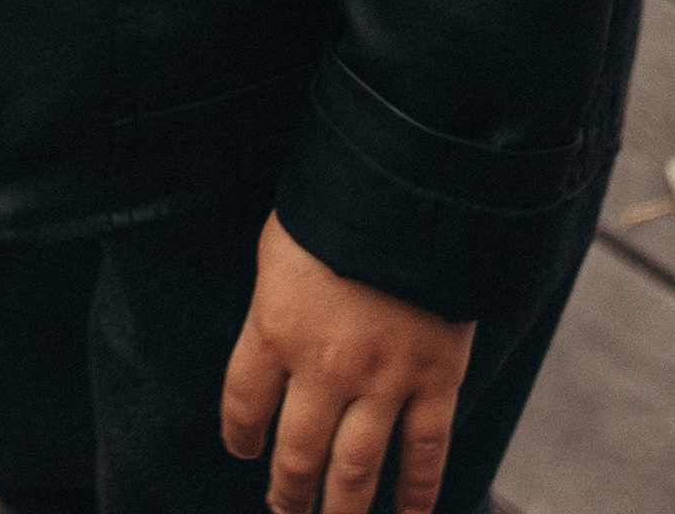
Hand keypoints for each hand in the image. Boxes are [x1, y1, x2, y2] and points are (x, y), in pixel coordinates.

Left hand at [220, 214, 474, 513]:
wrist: (409, 191)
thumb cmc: (336, 207)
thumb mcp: (280, 249)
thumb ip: (276, 306)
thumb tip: (272, 344)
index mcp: (275, 328)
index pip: (244, 404)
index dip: (240, 434)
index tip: (242, 450)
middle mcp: (324, 368)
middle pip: (298, 453)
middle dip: (287, 492)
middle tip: (284, 510)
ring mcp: (383, 381)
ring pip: (356, 470)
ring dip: (340, 508)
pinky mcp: (435, 382)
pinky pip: (425, 455)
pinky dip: (416, 495)